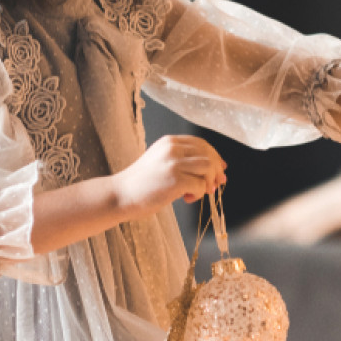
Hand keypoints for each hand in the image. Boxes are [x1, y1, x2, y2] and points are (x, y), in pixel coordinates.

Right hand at [110, 135, 226, 214]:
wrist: (119, 195)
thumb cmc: (141, 184)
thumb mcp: (161, 161)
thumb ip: (183, 161)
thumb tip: (216, 169)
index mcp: (169, 142)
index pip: (201, 143)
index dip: (214, 156)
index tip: (220, 169)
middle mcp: (172, 148)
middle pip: (208, 153)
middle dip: (216, 170)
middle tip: (215, 185)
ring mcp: (174, 163)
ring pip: (208, 167)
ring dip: (208, 182)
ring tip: (196, 193)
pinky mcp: (175, 179)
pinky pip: (200, 185)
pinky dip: (199, 194)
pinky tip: (186, 199)